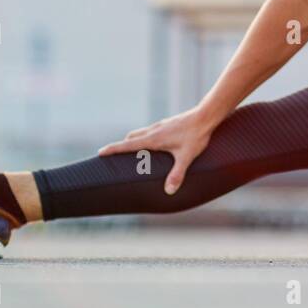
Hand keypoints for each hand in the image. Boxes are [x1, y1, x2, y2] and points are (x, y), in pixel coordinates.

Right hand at [97, 105, 217, 195]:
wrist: (207, 116)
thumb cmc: (196, 135)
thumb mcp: (187, 157)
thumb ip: (177, 174)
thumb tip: (169, 191)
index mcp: (153, 138)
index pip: (127, 144)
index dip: (113, 149)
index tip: (100, 153)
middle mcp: (154, 130)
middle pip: (131, 138)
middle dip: (121, 146)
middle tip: (113, 156)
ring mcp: (161, 126)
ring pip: (141, 133)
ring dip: (134, 141)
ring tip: (133, 153)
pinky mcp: (168, 124)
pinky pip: (151, 131)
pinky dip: (145, 138)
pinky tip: (155, 145)